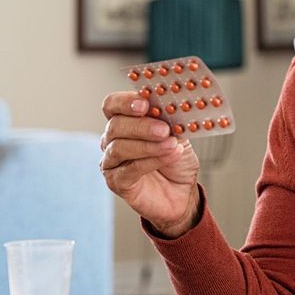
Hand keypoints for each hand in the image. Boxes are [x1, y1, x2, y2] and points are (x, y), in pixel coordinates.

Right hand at [100, 92, 201, 237]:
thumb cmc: (176, 161)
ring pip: (119, 147)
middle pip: (115, 125)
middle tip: (163, 129)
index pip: (113, 105)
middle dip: (141, 125)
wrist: (183, 192)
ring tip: (171, 144)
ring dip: (148, 145)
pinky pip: (130, 169)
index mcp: (124, 121)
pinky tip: (170, 156)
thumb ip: (170, 121)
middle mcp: (112, 139)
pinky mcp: (117, 182)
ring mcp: (111, 161)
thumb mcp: (178, 134)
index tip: (145, 103)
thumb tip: (171, 107)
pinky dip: (152, 161)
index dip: (125, 102)